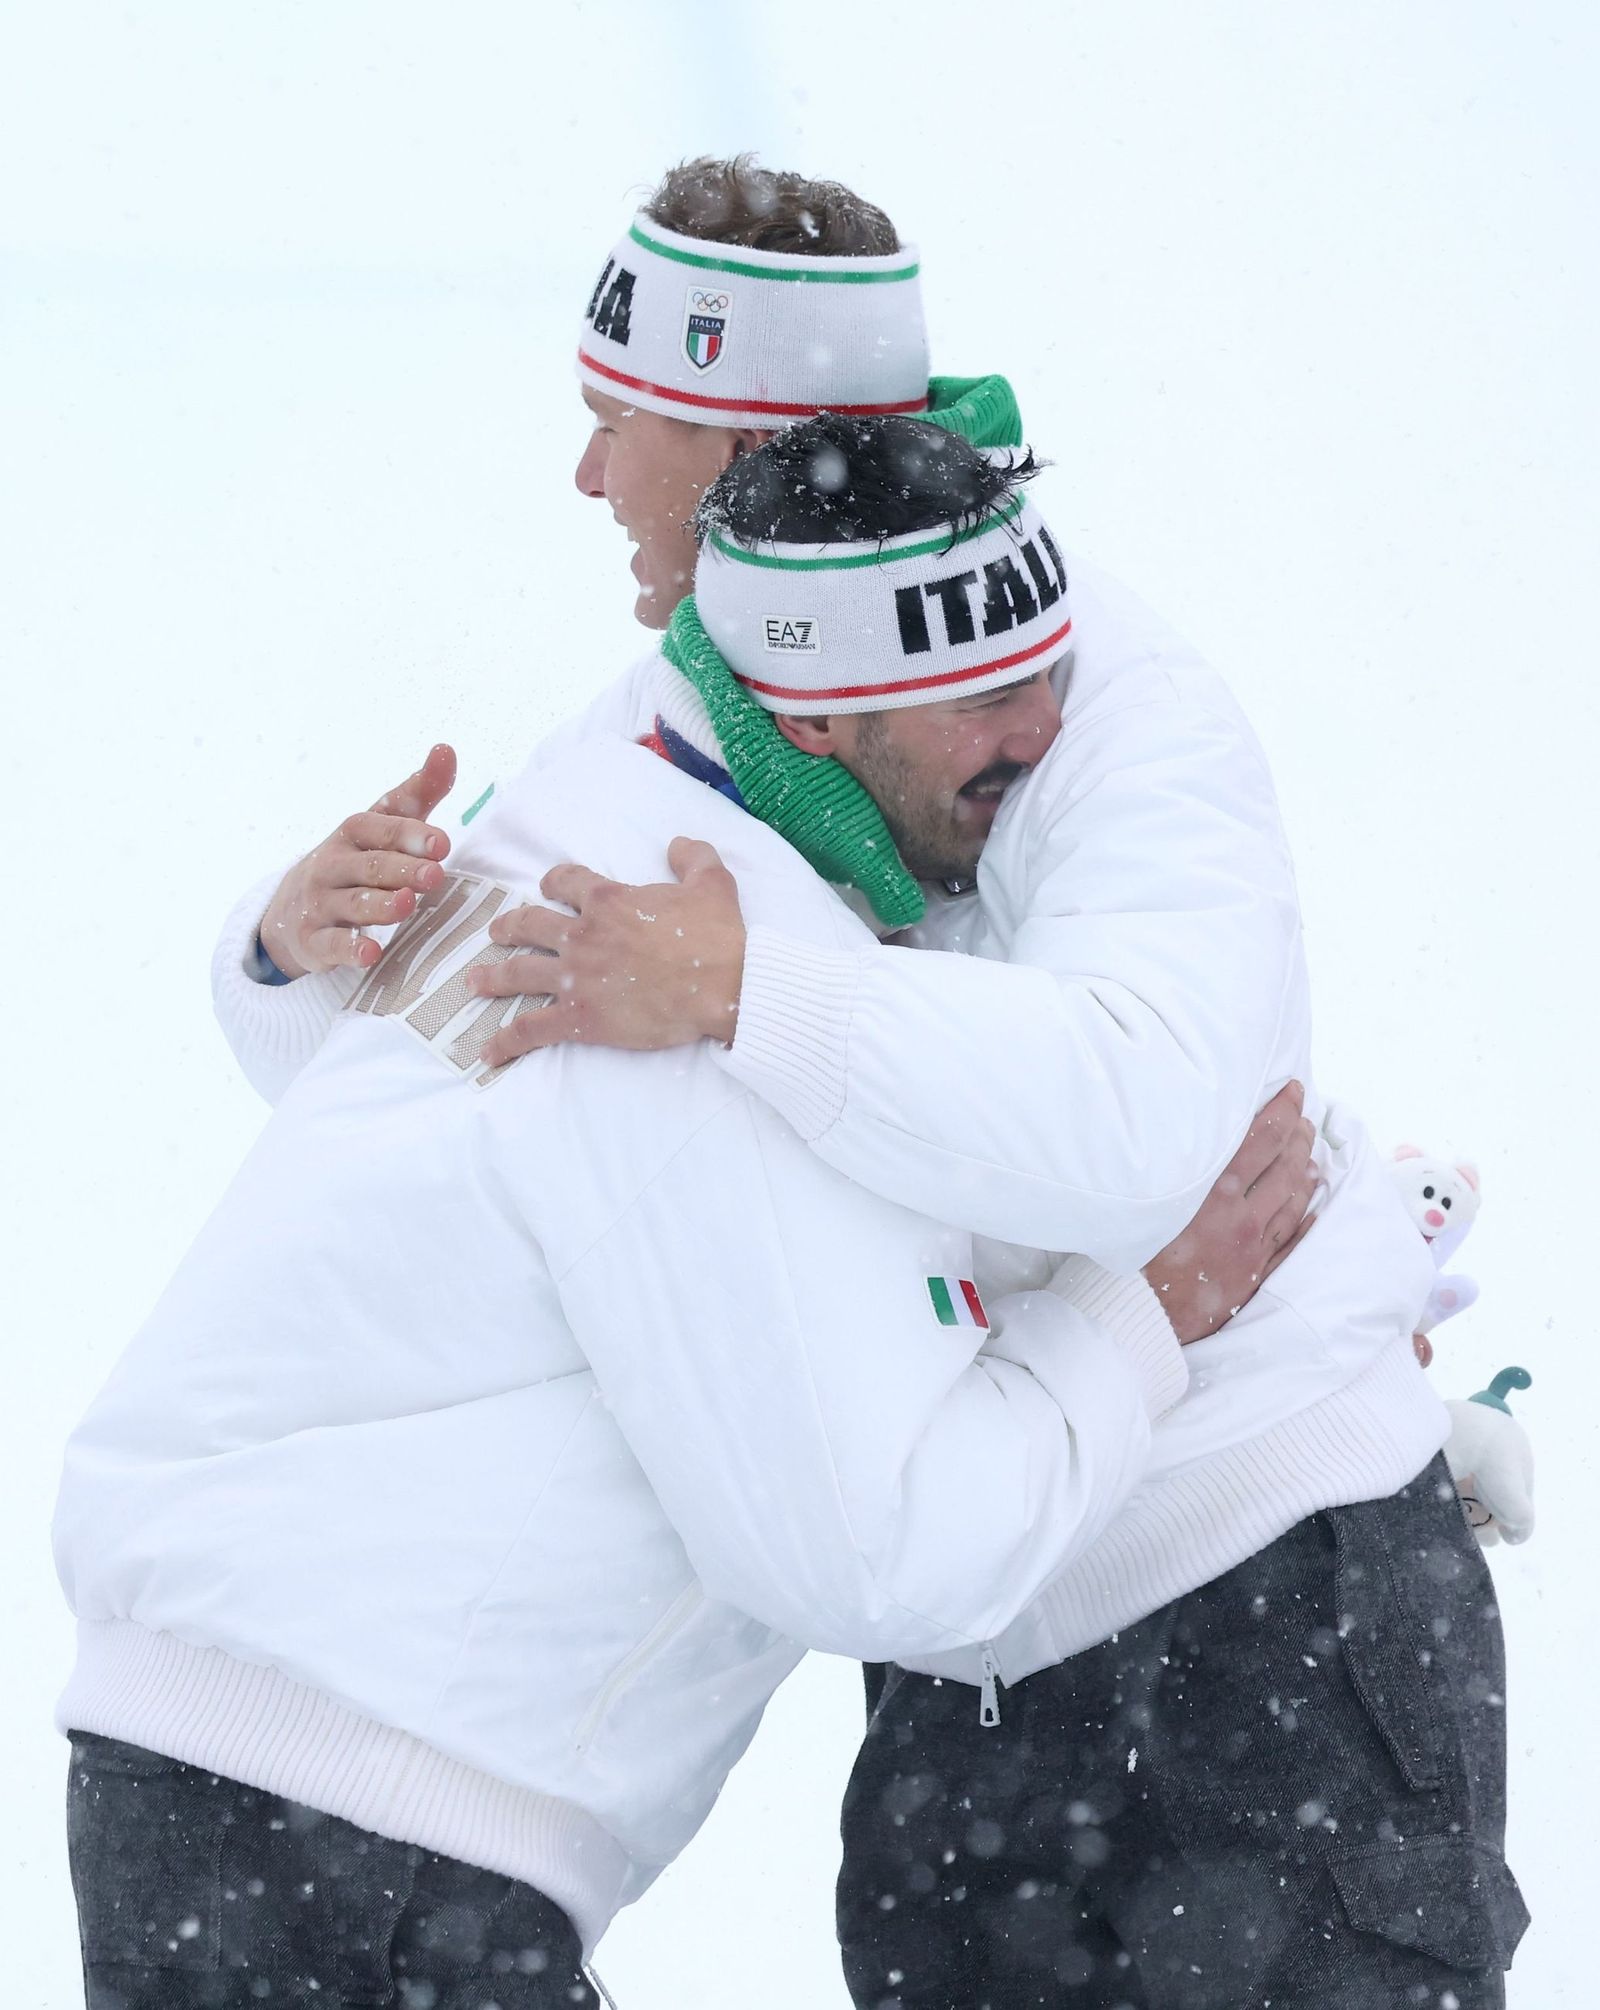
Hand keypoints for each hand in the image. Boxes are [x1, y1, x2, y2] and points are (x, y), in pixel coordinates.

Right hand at [258, 745, 456, 978]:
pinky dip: (350, 950)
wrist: (292, 910)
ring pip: (352, 903)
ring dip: (379, 904)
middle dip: (402, 869)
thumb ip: (416, 794)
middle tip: (434, 875)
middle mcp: (332, 865)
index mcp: (352, 835)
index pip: (378, 828)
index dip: (409, 835)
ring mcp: (320, 904)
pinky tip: (370, 954)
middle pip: (369, 866)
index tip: (442, 843)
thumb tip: (446, 749)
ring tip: (406, 905)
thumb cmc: (354, 861)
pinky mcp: (314, 941)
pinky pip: (332, 945)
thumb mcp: (380, 827)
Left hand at [471, 838, 746, 1065]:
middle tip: (497, 932)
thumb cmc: (717, 936)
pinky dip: (507, 1040)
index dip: (554, 883)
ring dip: (493, 977)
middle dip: (509, 927)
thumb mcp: (712, 881)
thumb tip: (676, 844)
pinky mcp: (580, 1016)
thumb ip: (692, 856)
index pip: (566, 882)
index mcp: (608, 900)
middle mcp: (582, 935)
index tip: (547, 888)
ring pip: (519, 972)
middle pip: (529, 925)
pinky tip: (488, 1051)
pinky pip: (532, 1028)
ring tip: (474, 982)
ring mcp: (576, 977)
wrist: (722, 985)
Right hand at [1144, 1082, 1319, 1343]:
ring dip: (1306, 1171)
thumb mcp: (1149, 1197)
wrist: (1138, 1315)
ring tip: (1311, 1153)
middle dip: (1298, 1135)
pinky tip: (1312, 1207)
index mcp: (1216, 1191)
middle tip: (1304, 1116)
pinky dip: (1305, 1219)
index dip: (1283, 1109)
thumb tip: (1187, 1130)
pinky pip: (1289, 1242)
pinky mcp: (1253, 1274)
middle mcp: (1241, 1216)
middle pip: (1285, 1166)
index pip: (1263, 1137)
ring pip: (1293, 1201)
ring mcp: (1252, 1247)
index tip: (1293, 1090)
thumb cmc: (1130, 1253)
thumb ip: (1176, 1166)